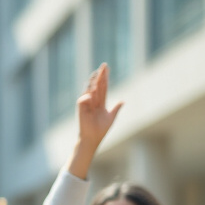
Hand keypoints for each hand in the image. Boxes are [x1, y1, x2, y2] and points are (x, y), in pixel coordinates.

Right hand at [68, 63, 122, 179]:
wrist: (93, 138)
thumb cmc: (101, 130)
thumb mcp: (111, 117)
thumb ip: (116, 109)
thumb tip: (122, 101)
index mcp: (100, 103)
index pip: (104, 87)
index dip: (105, 78)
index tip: (107, 69)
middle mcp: (93, 102)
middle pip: (98, 86)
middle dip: (100, 76)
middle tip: (104, 66)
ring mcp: (87, 105)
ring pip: (91, 90)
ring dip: (93, 82)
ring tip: (96, 73)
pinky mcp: (81, 110)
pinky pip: (83, 99)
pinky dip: (87, 96)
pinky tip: (91, 94)